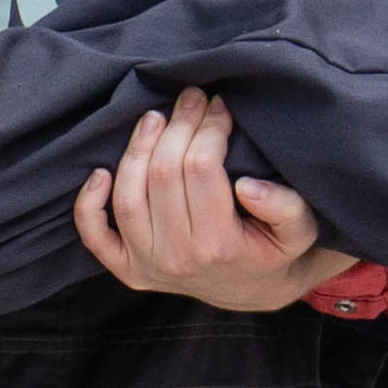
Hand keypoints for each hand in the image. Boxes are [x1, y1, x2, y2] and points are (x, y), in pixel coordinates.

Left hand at [73, 91, 342, 310]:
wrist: (249, 288)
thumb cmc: (272, 249)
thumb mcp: (299, 232)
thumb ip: (286, 208)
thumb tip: (247, 186)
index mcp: (219, 246)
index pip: (201, 169)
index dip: (209, 128)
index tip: (220, 106)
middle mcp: (177, 258)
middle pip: (163, 174)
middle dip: (178, 126)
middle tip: (191, 98)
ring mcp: (147, 265)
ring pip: (128, 195)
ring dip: (137, 148)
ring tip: (156, 118)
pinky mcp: (127, 268)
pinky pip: (95, 236)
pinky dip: (89, 203)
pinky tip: (100, 171)